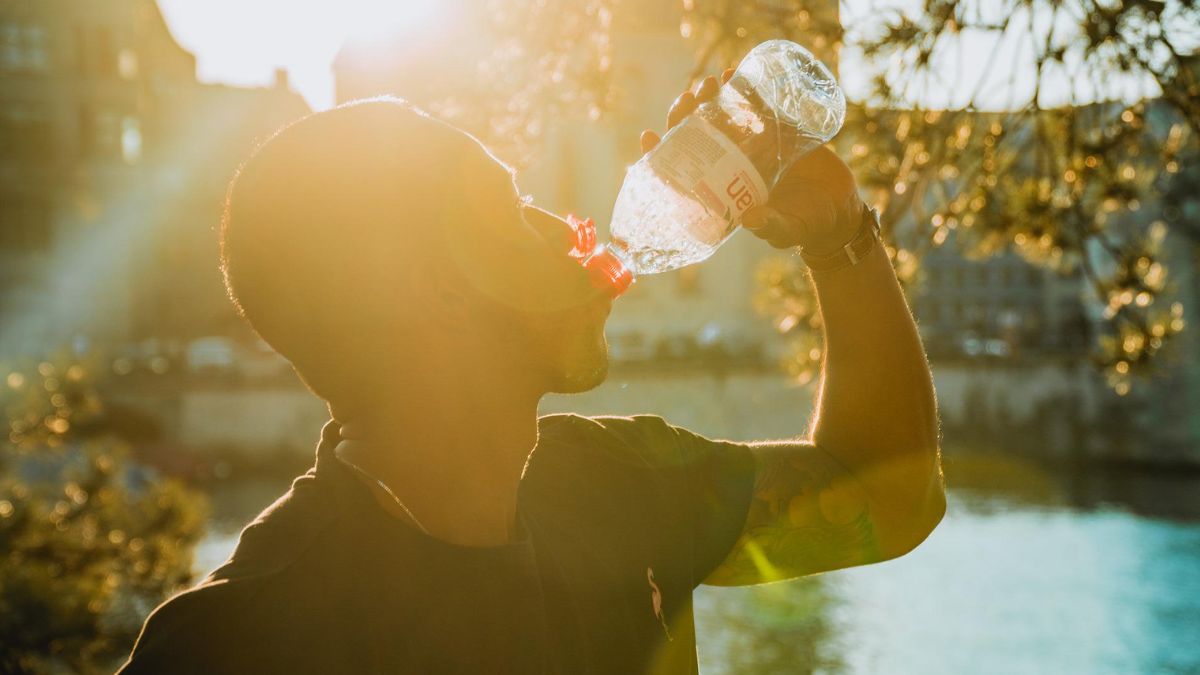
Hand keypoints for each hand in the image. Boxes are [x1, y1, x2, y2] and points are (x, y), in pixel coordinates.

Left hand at [640, 72, 864, 254]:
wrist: (838, 210)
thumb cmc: (805, 226)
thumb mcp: (786, 229)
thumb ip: (770, 226)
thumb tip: (750, 218)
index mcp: (722, 189)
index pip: (681, 170)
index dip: (660, 154)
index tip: (648, 136)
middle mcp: (731, 165)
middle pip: (696, 136)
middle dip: (685, 116)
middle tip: (687, 99)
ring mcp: (752, 146)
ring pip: (721, 117)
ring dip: (710, 98)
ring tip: (711, 82)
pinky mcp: (776, 131)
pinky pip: (753, 106)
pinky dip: (742, 90)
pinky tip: (734, 75)